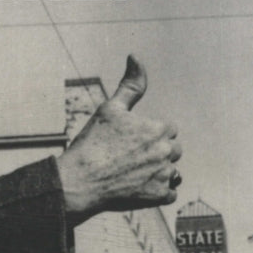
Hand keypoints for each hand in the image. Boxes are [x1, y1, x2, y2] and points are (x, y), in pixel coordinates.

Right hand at [57, 55, 181, 224]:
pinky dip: (155, 192)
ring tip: (131, 175)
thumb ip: (131, 85)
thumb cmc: (91, 144)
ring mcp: (164, 175)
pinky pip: (169, 194)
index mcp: (159, 128)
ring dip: (157, 173)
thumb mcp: (110, 108)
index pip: (168, 129)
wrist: (78, 182)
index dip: (148, 135)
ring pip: (172, 172)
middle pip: (173, 150)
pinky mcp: (159, 196)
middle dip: (156, 153)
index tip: (129, 143)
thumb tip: (136, 56)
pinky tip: (135, 188)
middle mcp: (166, 151)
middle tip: (128, 159)